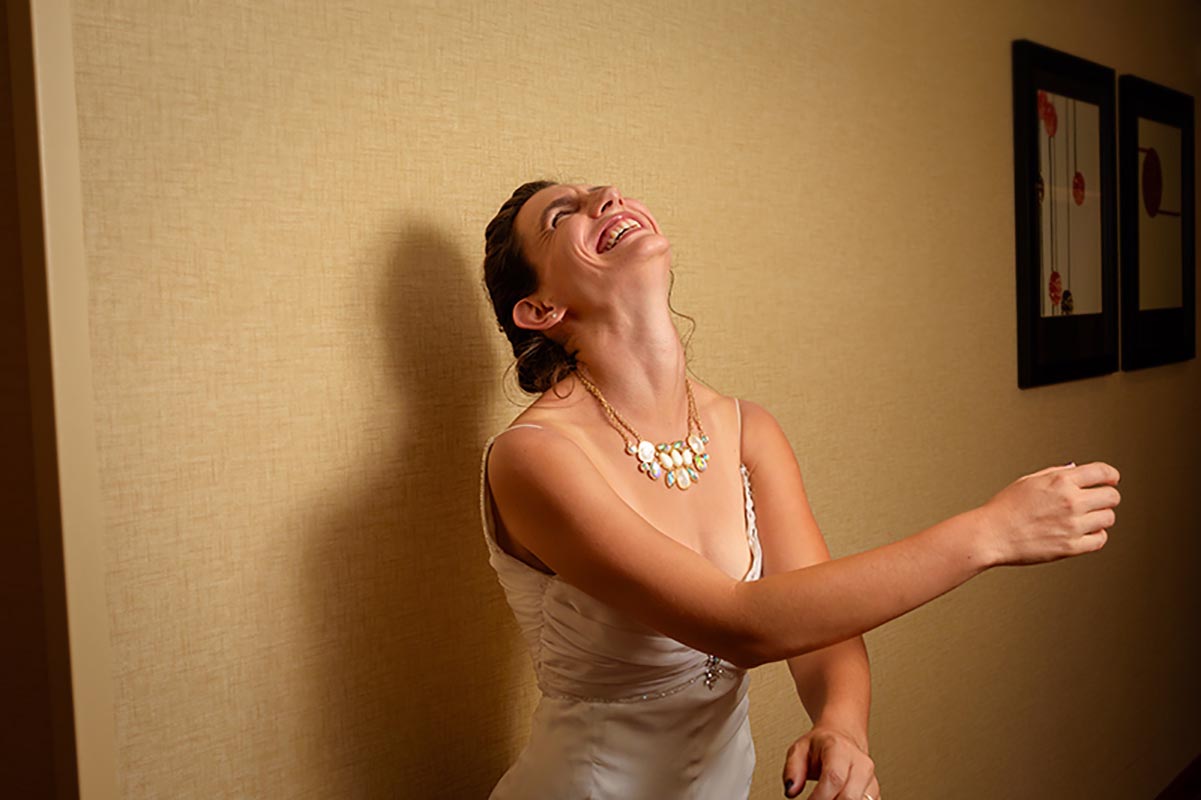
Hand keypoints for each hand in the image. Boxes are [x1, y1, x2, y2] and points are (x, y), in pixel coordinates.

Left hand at [781, 723, 879, 799]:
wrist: (842, 738)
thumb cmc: (820, 745)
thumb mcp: (799, 749)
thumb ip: (792, 769)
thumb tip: (791, 790)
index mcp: (840, 749)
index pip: (834, 778)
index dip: (819, 797)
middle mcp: (861, 764)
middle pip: (850, 797)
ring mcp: (871, 780)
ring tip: (825, 799)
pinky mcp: (875, 793)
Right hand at [978, 461, 1120, 566]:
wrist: (991, 534)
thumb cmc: (1004, 508)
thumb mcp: (1028, 481)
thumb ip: (1055, 474)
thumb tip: (1075, 470)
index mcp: (1061, 481)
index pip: (1103, 472)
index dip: (1111, 475)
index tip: (1110, 480)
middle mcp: (1071, 502)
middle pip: (1112, 496)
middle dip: (1106, 497)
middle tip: (1098, 501)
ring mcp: (1073, 525)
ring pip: (1108, 518)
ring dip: (1100, 517)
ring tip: (1085, 519)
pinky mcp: (1071, 547)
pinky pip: (1100, 540)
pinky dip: (1095, 536)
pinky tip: (1082, 533)